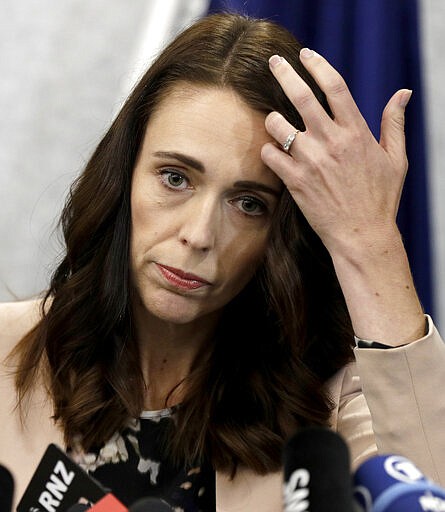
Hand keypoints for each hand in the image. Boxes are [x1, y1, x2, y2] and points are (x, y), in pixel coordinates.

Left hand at [261, 49, 411, 257]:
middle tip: (273, 61)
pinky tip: (275, 154)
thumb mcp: (396, 159)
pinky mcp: (295, 181)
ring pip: (278, 124)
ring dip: (273, 119)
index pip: (335, 86)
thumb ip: (394, 124)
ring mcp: (311, 161)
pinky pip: (270, 155)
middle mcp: (332, 141)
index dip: (318, 65)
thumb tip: (403, 94)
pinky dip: (269, 151)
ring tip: (277, 124)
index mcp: (356, 132)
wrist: (362, 235)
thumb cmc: (380, 199)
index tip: (306, 55)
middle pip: (302, 96)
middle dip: (284, 73)